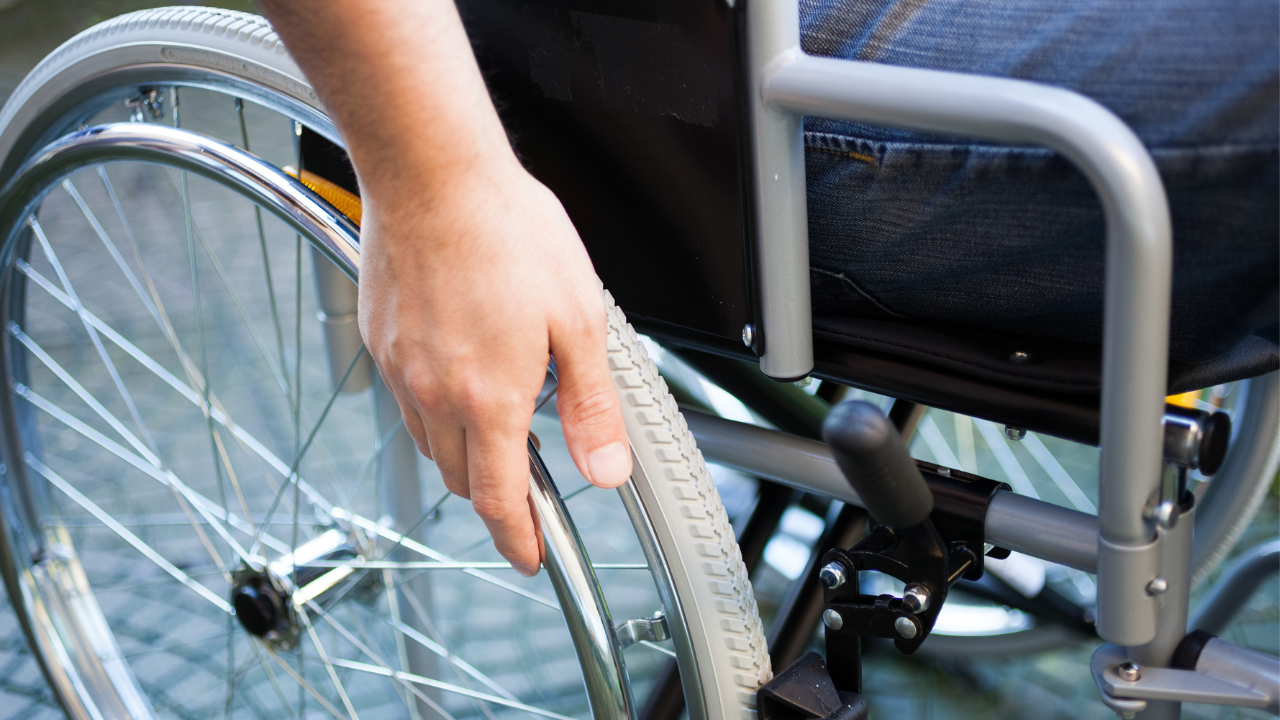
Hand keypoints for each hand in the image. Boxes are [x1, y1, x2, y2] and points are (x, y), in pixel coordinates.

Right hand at [357, 156, 631, 575]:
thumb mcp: (579, 321)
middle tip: (527, 485)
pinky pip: (407, 399)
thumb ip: (591, 405)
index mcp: (489, 399)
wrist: (432, 172)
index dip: (517, 538)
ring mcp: (401, 368)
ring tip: (499, 422)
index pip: (497, 500)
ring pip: (430, 442)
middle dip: (496, 494)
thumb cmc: (507, 231)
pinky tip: (462, 373)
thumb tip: (606, 469)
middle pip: (461, 478)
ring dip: (465, 453)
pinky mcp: (382, 339)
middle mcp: (435, 394)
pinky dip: (436, 410)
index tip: (530, 556)